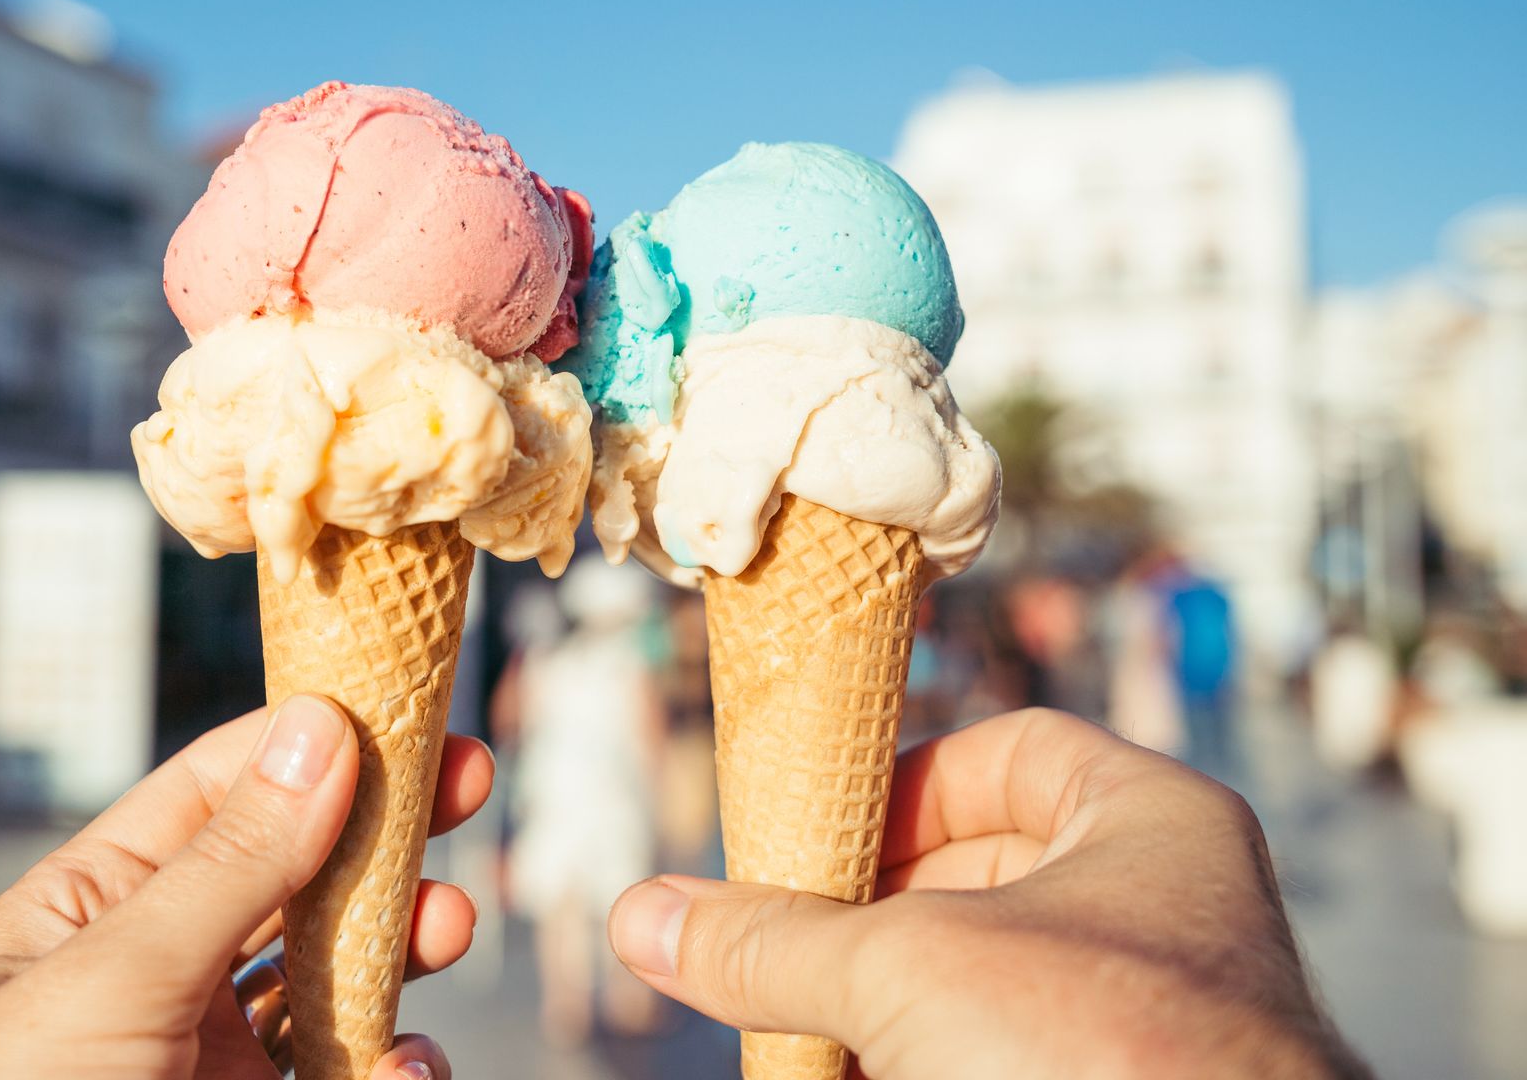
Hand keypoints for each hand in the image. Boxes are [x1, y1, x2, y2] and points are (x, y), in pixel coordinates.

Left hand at [0, 695, 492, 1079]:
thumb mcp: (112, 978)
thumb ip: (229, 865)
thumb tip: (320, 731)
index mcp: (92, 908)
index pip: (215, 791)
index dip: (310, 741)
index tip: (405, 707)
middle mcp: (158, 973)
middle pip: (294, 873)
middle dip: (382, 835)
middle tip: (468, 788)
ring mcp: (205, 1058)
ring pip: (332, 976)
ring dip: (400, 944)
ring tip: (446, 928)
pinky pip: (339, 1075)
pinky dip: (388, 1065)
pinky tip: (400, 1067)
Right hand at [608, 708, 1368, 1078]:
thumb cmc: (1111, 1058)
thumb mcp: (908, 971)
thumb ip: (775, 941)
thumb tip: (643, 917)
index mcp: (1150, 825)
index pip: (1006, 755)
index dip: (899, 784)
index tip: (811, 836)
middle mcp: (1161, 915)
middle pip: (976, 882)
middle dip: (866, 924)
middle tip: (775, 948)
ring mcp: (1149, 1021)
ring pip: (982, 991)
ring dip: (880, 1013)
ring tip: (795, 1034)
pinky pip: (1002, 1062)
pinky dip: (918, 1069)